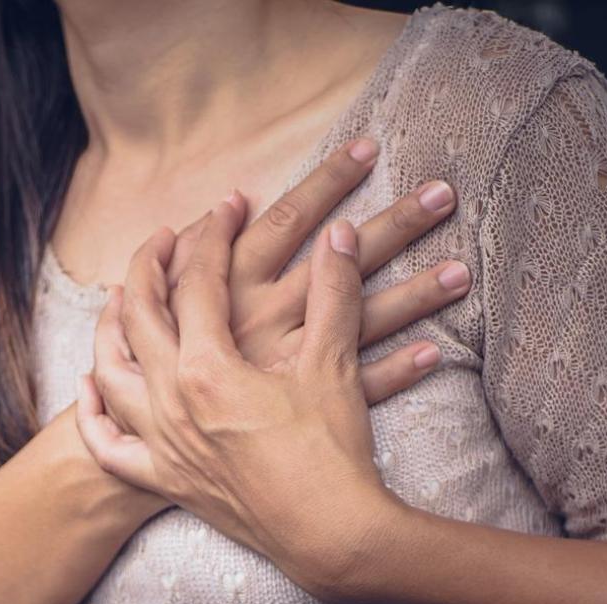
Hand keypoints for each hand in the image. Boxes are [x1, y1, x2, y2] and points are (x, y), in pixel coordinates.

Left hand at [75, 200, 405, 595]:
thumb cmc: (333, 452)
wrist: (330, 534)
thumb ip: (334, 291)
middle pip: (137, 316)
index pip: (196, 282)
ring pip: (109, 373)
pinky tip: (94, 388)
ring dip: (110, 329)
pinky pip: (110, 445)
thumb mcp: (334, 364)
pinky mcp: (165, 479)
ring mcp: (161, 443)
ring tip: (121, 301)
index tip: (227, 206)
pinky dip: (95, 413)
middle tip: (164, 238)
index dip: (212, 235)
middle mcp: (169, 402)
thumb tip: (341, 232)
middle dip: (147, 266)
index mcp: (207, 367)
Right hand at [166, 139, 467, 382]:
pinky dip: (397, 371)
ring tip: (462, 271)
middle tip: (442, 193)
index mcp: (228, 288)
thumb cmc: (152, 373)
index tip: (367, 149)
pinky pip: (360, 388)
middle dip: (394, 223)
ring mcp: (287, 365)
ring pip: (361, 322)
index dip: (326, 182)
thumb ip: (189, 258)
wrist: (145, 452)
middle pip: (341, 261)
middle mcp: (263, 319)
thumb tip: (220, 208)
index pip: (285, 220)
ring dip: (414, 294)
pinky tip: (436, 352)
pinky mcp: (299, 408)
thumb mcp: (164, 304)